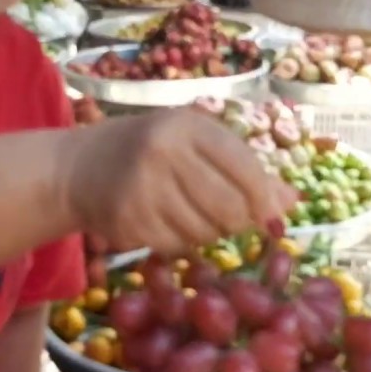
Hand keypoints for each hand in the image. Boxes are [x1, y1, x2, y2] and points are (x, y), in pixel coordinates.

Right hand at [64, 108, 297, 255]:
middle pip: (229, 207)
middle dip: (236, 222)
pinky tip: (166, 225)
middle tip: (227, 220)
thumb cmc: (149, 152)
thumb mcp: (195, 144)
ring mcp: (143, 186)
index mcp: (188, 125)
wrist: (78, 168)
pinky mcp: (128, 219)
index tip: (271, 218)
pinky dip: (180, 244)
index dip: (264, 199)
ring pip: (205, 232)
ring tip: (189, 216)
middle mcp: (165, 151)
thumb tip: (292, 200)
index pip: (245, 167)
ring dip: (207, 234)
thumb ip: (244, 168)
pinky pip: (176, 246)